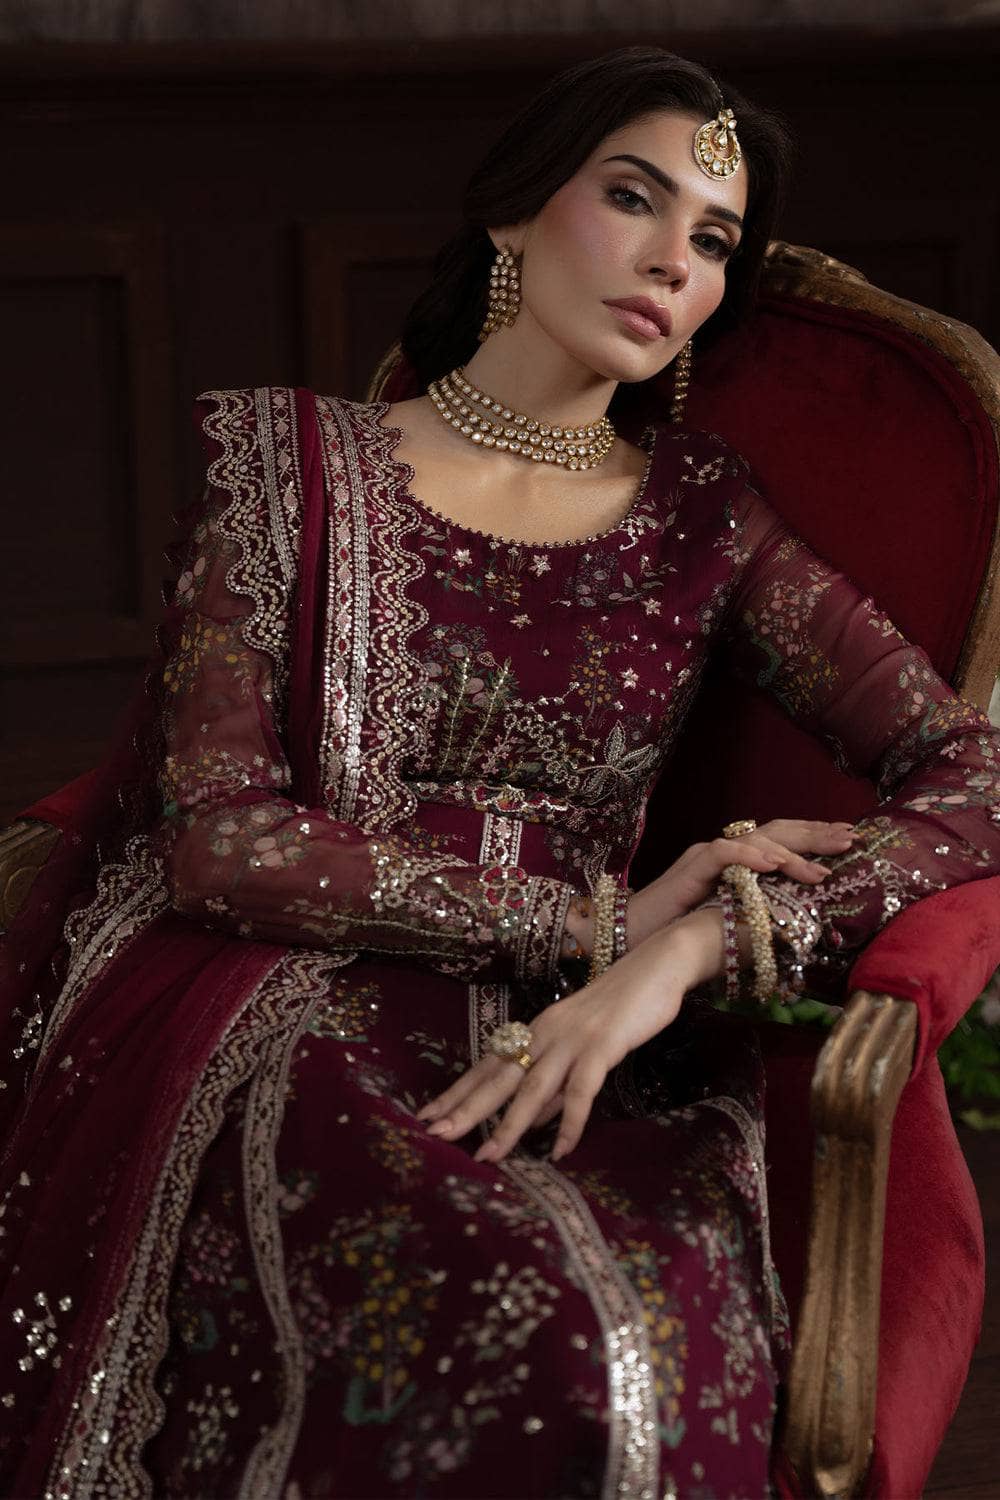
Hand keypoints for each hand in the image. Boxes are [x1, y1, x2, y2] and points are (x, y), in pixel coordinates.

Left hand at [416, 910, 722, 1164]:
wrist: (656, 967)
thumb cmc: (621, 1008)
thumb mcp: (580, 1045)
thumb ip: (557, 1082)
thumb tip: (536, 1120)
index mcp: (536, 1030)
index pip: (488, 1066)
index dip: (458, 1092)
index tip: (427, 1116)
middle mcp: (545, 1033)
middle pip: (499, 1077)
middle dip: (466, 1109)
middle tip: (435, 1135)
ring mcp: (572, 1039)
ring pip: (532, 1088)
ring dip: (509, 1124)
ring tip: (489, 1156)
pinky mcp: (602, 1045)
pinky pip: (581, 1090)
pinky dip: (570, 1123)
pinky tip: (560, 1151)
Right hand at [626, 818, 855, 949]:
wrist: (631, 935)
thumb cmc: (678, 934)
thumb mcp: (731, 922)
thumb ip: (759, 915)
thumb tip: (798, 925)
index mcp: (736, 861)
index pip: (781, 839)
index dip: (814, 838)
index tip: (848, 842)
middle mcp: (723, 851)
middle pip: (777, 830)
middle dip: (816, 834)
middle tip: (851, 838)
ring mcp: (706, 856)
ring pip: (756, 840)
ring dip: (792, 854)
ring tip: (821, 869)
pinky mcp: (690, 869)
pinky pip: (725, 854)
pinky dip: (752, 858)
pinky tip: (775, 866)